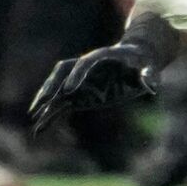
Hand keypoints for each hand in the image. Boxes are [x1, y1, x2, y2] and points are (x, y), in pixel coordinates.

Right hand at [29, 40, 159, 133]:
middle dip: (52, 86)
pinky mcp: (78, 94)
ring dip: (44, 100)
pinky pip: (61, 104)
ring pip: (56, 88)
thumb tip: (152, 87)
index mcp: (101, 57)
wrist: (135, 61)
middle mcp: (84, 67)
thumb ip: (149, 76)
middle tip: (44, 102)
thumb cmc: (143, 64)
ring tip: (34, 115)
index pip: (85, 63)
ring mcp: (79, 81)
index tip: (70, 91)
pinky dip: (50, 115)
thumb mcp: (150, 68)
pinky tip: (39, 129)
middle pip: (62, 72)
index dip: (77, 76)